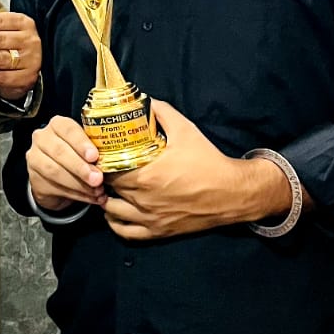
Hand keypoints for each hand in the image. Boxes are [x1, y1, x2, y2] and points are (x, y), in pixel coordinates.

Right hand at [27, 115, 106, 212]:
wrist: (56, 175)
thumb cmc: (77, 155)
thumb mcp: (85, 147)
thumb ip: (94, 151)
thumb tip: (111, 163)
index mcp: (58, 125)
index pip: (68, 129)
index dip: (81, 143)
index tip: (94, 156)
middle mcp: (42, 138)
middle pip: (60, 152)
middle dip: (80, 167)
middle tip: (98, 179)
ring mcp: (35, 158)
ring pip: (55, 171)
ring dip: (79, 184)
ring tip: (97, 192)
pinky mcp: (33, 178)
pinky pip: (55, 188)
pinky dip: (76, 195)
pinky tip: (90, 198)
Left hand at [102, 101, 292, 241]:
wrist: (231, 192)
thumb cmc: (208, 161)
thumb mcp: (185, 130)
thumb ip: (162, 112)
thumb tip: (146, 100)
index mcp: (145, 175)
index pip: (108, 170)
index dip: (102, 162)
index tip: (102, 155)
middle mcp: (143, 199)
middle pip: (109, 189)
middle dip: (103, 178)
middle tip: (104, 169)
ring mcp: (150, 218)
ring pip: (112, 212)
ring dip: (106, 200)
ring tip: (109, 189)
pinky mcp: (158, 231)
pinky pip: (126, 233)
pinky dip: (116, 223)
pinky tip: (116, 213)